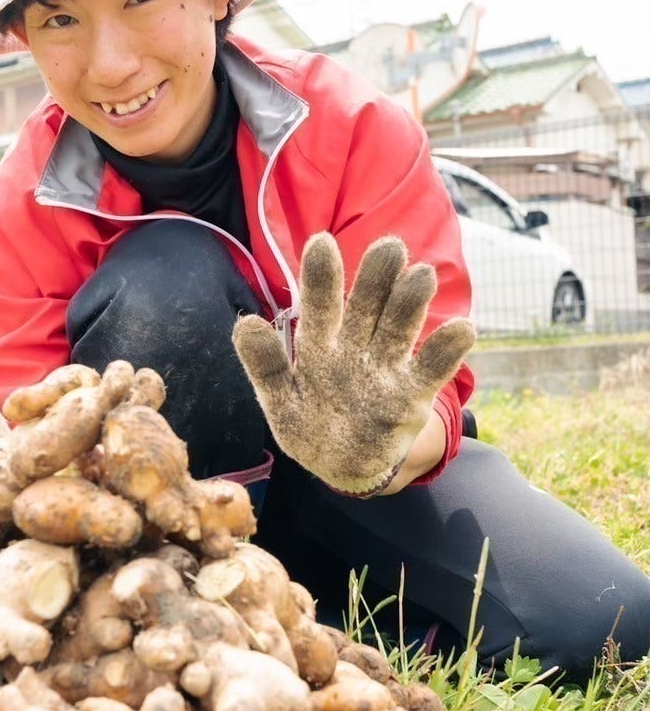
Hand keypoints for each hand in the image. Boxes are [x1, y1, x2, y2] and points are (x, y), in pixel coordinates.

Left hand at [232, 234, 474, 495]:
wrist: (344, 467)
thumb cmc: (309, 426)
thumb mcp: (280, 399)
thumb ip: (264, 365)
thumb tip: (246, 323)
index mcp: (320, 345)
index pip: (320, 306)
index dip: (321, 277)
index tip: (321, 242)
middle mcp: (356, 349)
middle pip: (368, 307)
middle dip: (376, 278)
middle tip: (389, 247)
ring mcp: (387, 369)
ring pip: (400, 328)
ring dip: (410, 303)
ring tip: (420, 277)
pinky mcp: (412, 394)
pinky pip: (431, 370)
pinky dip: (446, 351)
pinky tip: (463, 328)